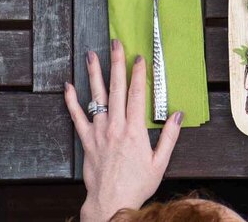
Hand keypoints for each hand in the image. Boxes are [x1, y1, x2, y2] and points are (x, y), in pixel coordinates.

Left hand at [65, 40, 179, 221]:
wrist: (110, 202)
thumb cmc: (137, 185)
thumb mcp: (160, 162)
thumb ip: (170, 137)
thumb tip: (178, 114)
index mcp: (135, 130)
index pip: (137, 94)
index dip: (139, 73)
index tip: (140, 57)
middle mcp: (115, 127)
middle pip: (116, 88)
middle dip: (116, 64)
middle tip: (116, 44)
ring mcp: (98, 132)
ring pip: (96, 97)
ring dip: (94, 75)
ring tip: (91, 56)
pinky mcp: (86, 141)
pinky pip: (77, 117)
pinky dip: (72, 101)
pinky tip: (69, 87)